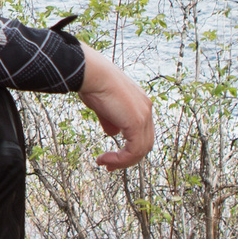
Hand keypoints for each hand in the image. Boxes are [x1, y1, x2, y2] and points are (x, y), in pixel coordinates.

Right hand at [76, 45, 153, 169]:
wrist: (91, 73)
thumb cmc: (93, 84)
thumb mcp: (103, 106)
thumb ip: (111, 120)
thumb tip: (112, 132)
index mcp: (140, 103)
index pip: (142, 133)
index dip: (129, 147)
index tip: (111, 156)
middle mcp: (146, 109)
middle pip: (145, 143)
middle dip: (128, 158)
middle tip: (110, 165)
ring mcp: (144, 116)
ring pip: (141, 150)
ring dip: (123, 162)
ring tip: (105, 163)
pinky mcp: (136, 123)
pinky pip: (134, 151)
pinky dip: (121, 160)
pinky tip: (106, 159)